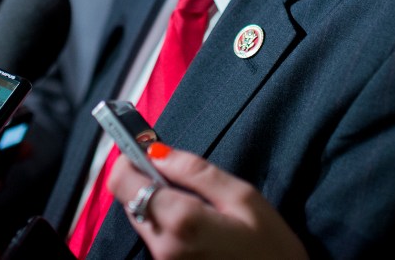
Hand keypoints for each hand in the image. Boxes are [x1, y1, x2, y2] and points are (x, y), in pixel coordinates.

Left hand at [107, 143, 307, 259]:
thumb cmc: (271, 247)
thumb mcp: (243, 197)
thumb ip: (196, 171)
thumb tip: (157, 151)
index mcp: (181, 221)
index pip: (123, 182)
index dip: (129, 159)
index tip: (145, 149)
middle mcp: (163, 246)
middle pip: (129, 199)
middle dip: (147, 179)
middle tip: (177, 172)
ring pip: (142, 217)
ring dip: (159, 201)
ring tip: (196, 200)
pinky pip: (155, 236)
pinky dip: (166, 221)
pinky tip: (196, 222)